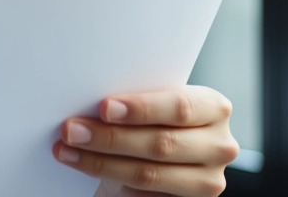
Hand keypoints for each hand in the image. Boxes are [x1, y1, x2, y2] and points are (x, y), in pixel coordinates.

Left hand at [53, 85, 239, 196]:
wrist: (167, 148)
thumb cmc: (156, 117)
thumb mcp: (156, 100)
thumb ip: (138, 100)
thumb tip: (88, 100)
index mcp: (214, 108)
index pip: (178, 107)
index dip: (141, 109)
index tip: (104, 108)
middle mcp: (219, 146)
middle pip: (160, 144)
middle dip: (109, 138)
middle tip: (71, 130)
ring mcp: (209, 180)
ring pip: (149, 174)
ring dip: (101, 163)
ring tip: (67, 151)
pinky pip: (148, 196)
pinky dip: (115, 185)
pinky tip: (89, 170)